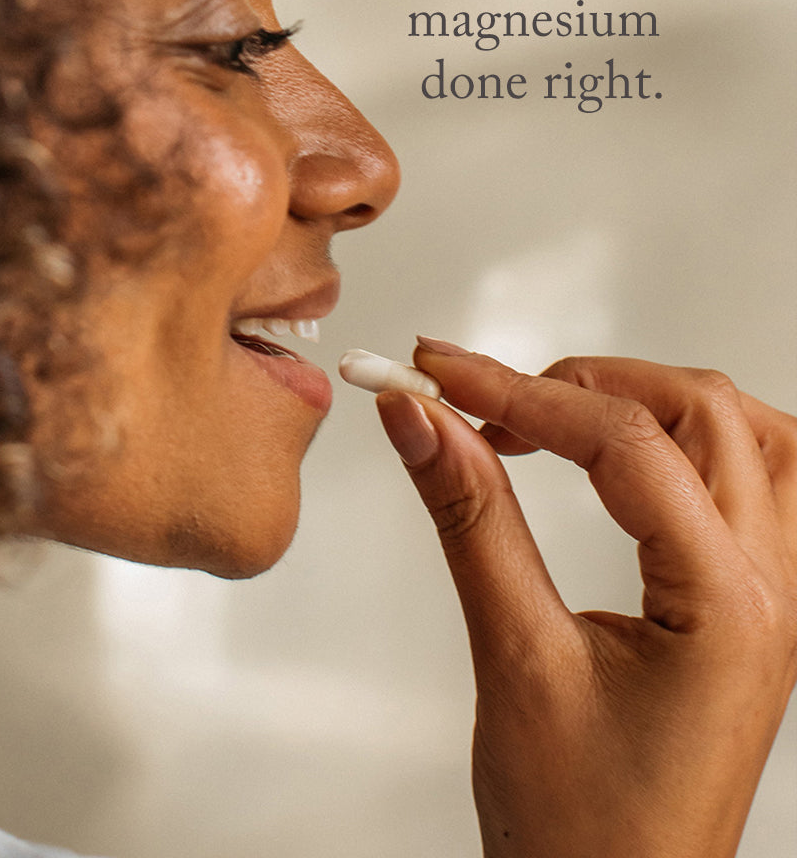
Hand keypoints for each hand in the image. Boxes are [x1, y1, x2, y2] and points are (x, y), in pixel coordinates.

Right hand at [375, 343, 796, 857]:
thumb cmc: (582, 831)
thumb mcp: (515, 658)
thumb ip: (471, 520)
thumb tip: (425, 424)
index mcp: (727, 606)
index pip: (625, 443)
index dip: (520, 393)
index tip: (439, 374)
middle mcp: (769, 592)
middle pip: (703, 414)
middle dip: (582, 381)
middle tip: (481, 389)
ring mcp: (768, 600)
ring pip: (746, 437)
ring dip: (649, 400)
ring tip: (556, 405)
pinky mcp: (740, 610)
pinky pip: (747, 485)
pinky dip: (681, 442)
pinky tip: (628, 452)